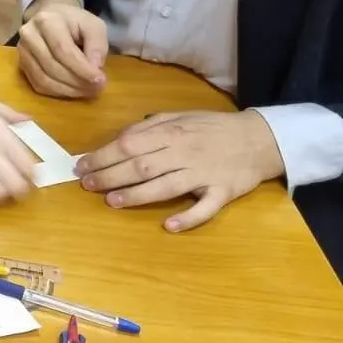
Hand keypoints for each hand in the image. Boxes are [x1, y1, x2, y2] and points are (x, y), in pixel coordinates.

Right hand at [18, 0, 108, 98]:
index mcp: (47, 21)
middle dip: (77, 81)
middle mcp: (29, 35)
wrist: (52, 17)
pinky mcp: (22, 64)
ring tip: (87, 91)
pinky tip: (73, 90)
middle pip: (52, 66)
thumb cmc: (75, 22)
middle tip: (97, 88)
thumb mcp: (93, 25)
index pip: (62, 50)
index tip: (100, 80)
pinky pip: (38, 85)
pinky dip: (58, 92)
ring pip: (43, 79)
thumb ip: (97, 43)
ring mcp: (22, 51)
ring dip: (68, 90)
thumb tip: (94, 67)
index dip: (81, 68)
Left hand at [76, 110, 283, 230]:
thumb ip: (150, 127)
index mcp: (171, 133)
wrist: (260, 138)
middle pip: (141, 166)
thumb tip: (120, 138)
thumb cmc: (213, 128)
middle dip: (110, 176)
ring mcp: (204, 174)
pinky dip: (188, 217)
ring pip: (166, 186)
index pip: (129, 145)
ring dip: (137, 195)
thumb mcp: (180, 117)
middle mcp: (184, 153)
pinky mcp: (223, 192)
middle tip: (87, 185)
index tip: (81, 166)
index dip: (103, 156)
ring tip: (112, 201)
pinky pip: (206, 207)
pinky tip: (169, 225)